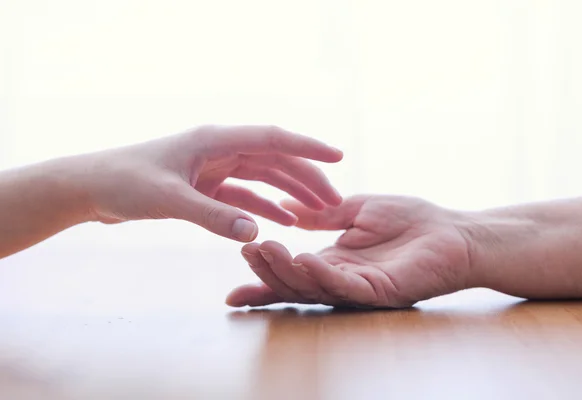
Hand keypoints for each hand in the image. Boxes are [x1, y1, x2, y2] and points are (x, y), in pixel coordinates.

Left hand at [81, 125, 342, 241]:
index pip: (272, 138)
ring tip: (320, 212)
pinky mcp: (206, 185)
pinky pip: (245, 195)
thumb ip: (213, 216)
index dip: (307, 147)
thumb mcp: (169, 199)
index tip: (338, 157)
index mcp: (215, 139)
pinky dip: (266, 206)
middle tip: (335, 202)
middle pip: (275, 160)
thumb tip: (256, 233)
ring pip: (264, 177)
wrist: (92, 188)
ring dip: (292, 193)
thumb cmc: (124, 183)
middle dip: (307, 178)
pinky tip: (284, 220)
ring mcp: (214, 167)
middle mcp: (220, 148)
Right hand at [226, 195, 474, 307]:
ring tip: (264, 251)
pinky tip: (305, 260)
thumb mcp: (356, 210)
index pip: (292, 273)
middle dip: (268, 270)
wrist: (453, 231)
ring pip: (315, 287)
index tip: (233, 279)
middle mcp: (342, 280)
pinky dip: (324, 275)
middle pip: (295, 283)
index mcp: (334, 261)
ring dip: (287, 272)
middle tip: (246, 249)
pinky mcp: (382, 292)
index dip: (263, 277)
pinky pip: (347, 286)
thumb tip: (288, 209)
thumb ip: (323, 215)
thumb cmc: (410, 220)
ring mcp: (361, 289)